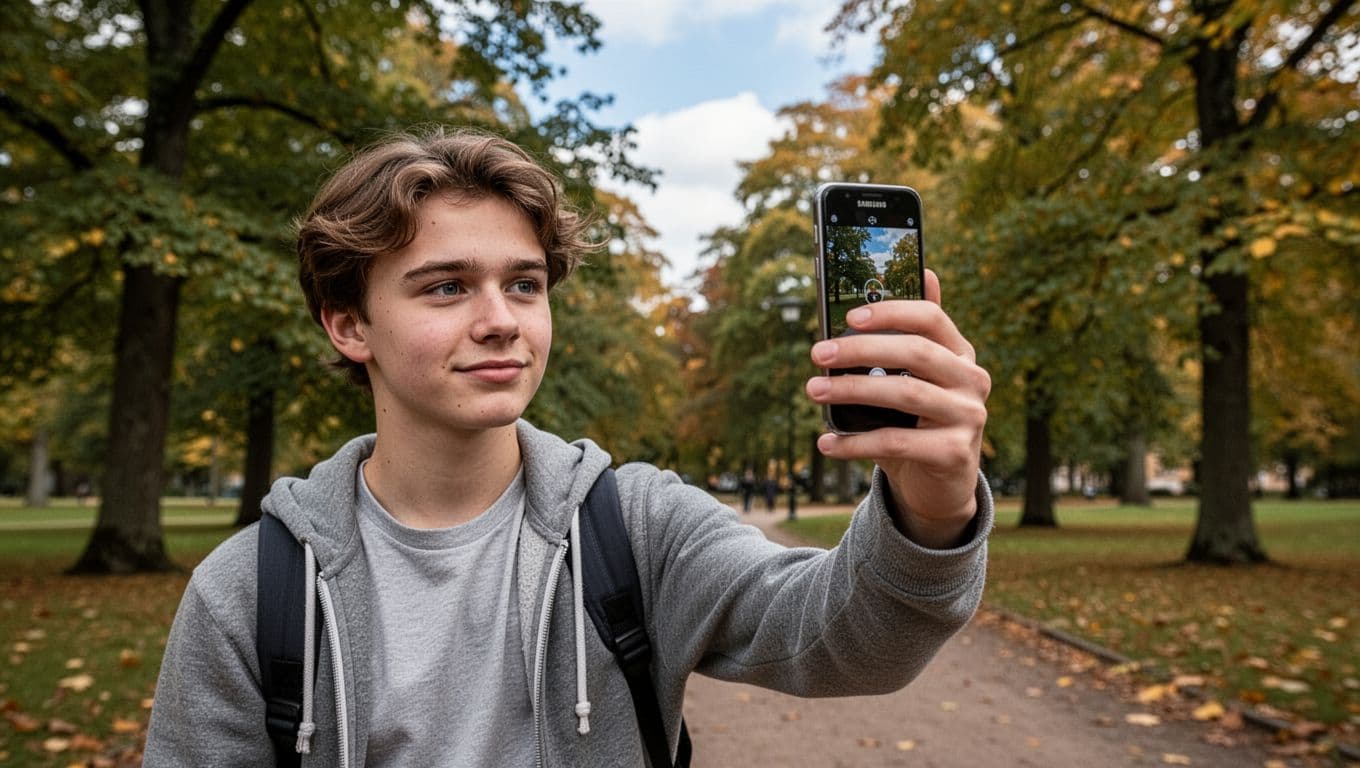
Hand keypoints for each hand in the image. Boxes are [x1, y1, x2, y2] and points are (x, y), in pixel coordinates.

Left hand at [805, 270, 989, 548]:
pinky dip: (855, 443)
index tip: (848, 317)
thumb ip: (912, 336)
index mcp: (960, 354)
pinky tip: (827, 443)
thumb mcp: (914, 379)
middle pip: (915, 352)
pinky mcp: (955, 453)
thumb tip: (927, 273)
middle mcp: (972, 380)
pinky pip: (897, 443)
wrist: (940, 486)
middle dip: (860, 350)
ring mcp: (969, 417)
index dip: (890, 312)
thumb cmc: (918, 423)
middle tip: (818, 353)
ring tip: (814, 390)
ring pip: (905, 393)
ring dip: (852, 390)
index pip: (931, 318)